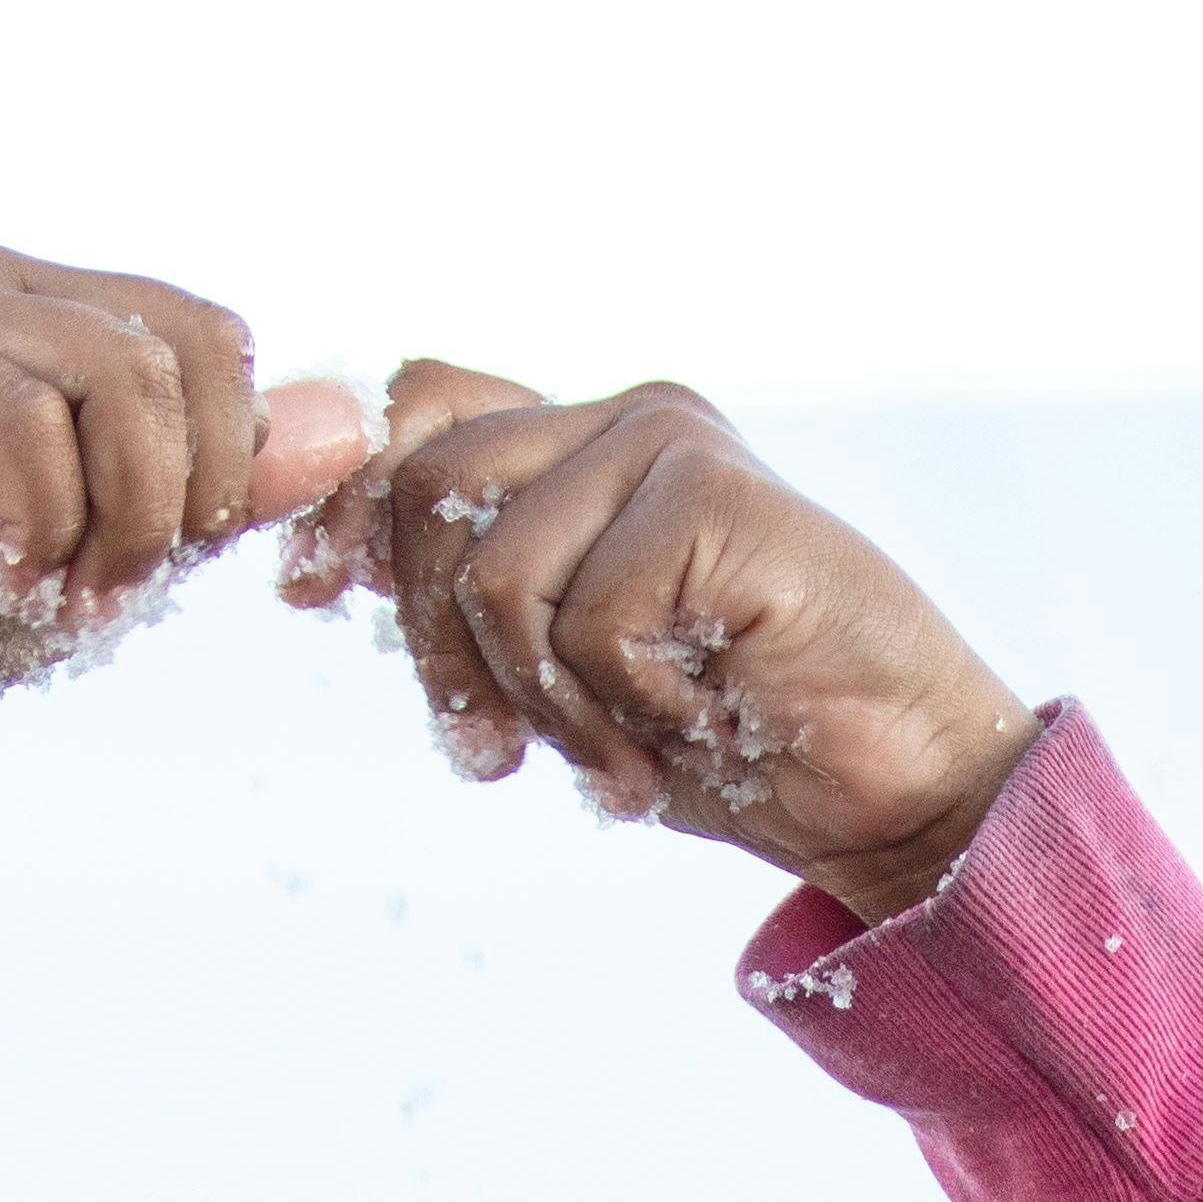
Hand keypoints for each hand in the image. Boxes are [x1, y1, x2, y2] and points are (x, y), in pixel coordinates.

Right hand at [0, 249, 363, 906]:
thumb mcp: (114, 558)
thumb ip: (222, 496)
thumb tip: (351, 423)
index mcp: (58, 315)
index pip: (217, 337)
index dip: (234, 466)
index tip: (167, 565)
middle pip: (182, 351)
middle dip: (181, 501)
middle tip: (111, 590)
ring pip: (113, 377)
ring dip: (114, 519)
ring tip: (52, 589)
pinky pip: (20, 415)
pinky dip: (40, 521)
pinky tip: (1, 575)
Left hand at [298, 364, 1035, 921]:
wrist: (898, 790)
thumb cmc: (738, 737)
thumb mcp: (568, 669)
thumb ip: (473, 597)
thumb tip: (321, 558)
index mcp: (585, 443)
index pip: (414, 411)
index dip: (343, 503)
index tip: (304, 593)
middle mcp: (626, 420)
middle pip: (429, 492)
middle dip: (437, 647)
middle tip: (498, 753)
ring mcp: (675, 446)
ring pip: (499, 568)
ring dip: (545, 699)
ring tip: (622, 754)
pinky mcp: (721, 497)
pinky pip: (592, 619)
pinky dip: (627, 709)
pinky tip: (696, 725)